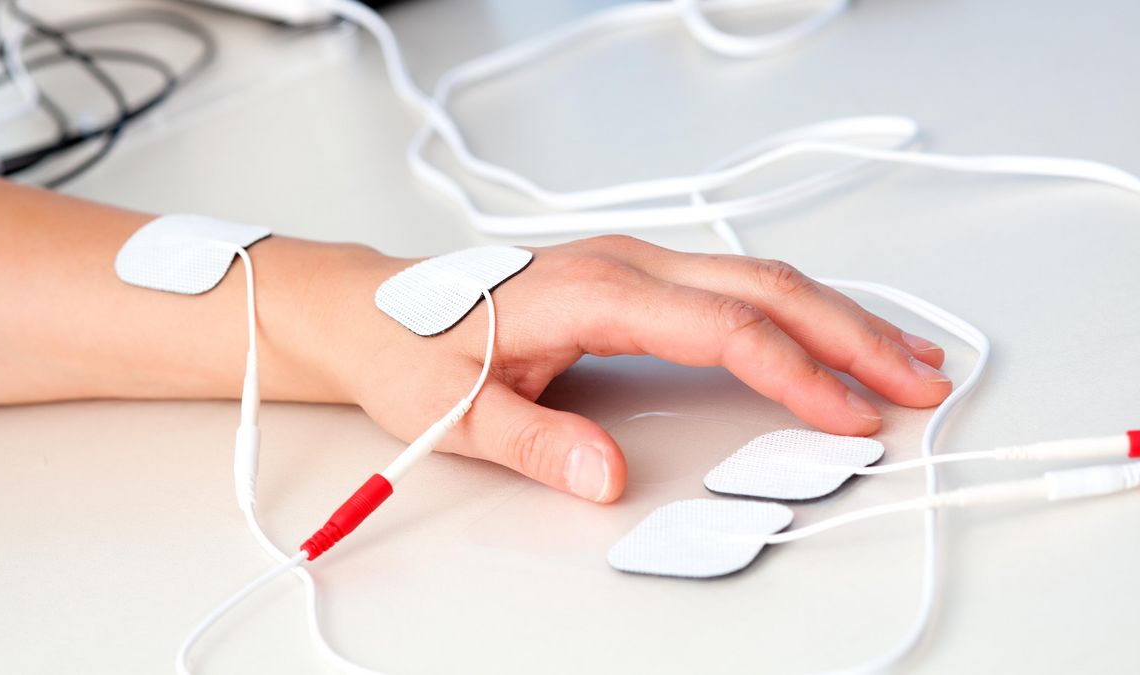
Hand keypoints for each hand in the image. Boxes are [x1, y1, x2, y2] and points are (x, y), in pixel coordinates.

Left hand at [335, 235, 951, 502]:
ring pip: (760, 279)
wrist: (380, 311)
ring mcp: (632, 264)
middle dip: (850, 335)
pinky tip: (825, 336)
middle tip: (918, 381)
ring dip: (836, 318)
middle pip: (764, 288)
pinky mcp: (634, 280)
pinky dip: (795, 312)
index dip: (794, 371)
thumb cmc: (415, 351)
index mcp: (590, 290)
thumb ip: (537, 444)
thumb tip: (610, 477)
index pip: (722, 325)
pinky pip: (734, 287)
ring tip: (902, 357)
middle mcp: (622, 263)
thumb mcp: (458, 412)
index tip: (847, 414)